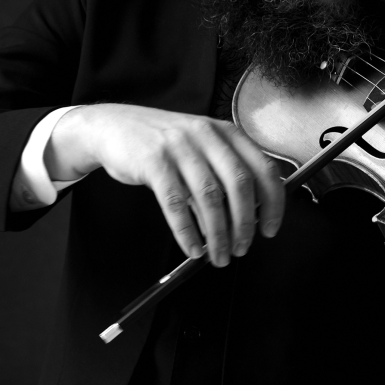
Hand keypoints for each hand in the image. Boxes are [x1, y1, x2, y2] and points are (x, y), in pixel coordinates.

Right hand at [45, 104, 284, 265]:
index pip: (264, 168)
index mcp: (227, 133)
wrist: (111, 127)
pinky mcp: (154, 161)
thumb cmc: (162, 144)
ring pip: (209, 197)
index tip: (271, 230)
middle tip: (242, 249)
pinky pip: (176, 204)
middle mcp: (207, 135)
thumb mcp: (200, 148)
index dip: (273, 203)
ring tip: (218, 256)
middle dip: (245, 223)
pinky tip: (192, 249)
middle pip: (239, 184)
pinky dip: (187, 232)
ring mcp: (180, 146)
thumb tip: (248, 219)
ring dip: (218, 234)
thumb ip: (223, 175)